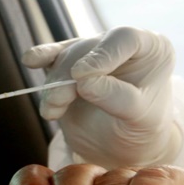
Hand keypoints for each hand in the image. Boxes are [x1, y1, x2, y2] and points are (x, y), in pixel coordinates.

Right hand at [22, 27, 181, 166]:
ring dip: (54, 84)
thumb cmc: (141, 130)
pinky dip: (41, 58)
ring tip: (51, 111)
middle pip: (89, 47)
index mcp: (152, 49)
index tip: (81, 76)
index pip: (125, 38)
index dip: (102, 54)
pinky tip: (31, 60)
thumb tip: (83, 80)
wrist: (123, 146)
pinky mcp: (71, 64)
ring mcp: (94, 52)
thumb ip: (117, 97)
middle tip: (58, 102)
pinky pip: (54, 55)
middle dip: (68, 76)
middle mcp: (122, 44)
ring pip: (67, 57)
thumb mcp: (140, 119)